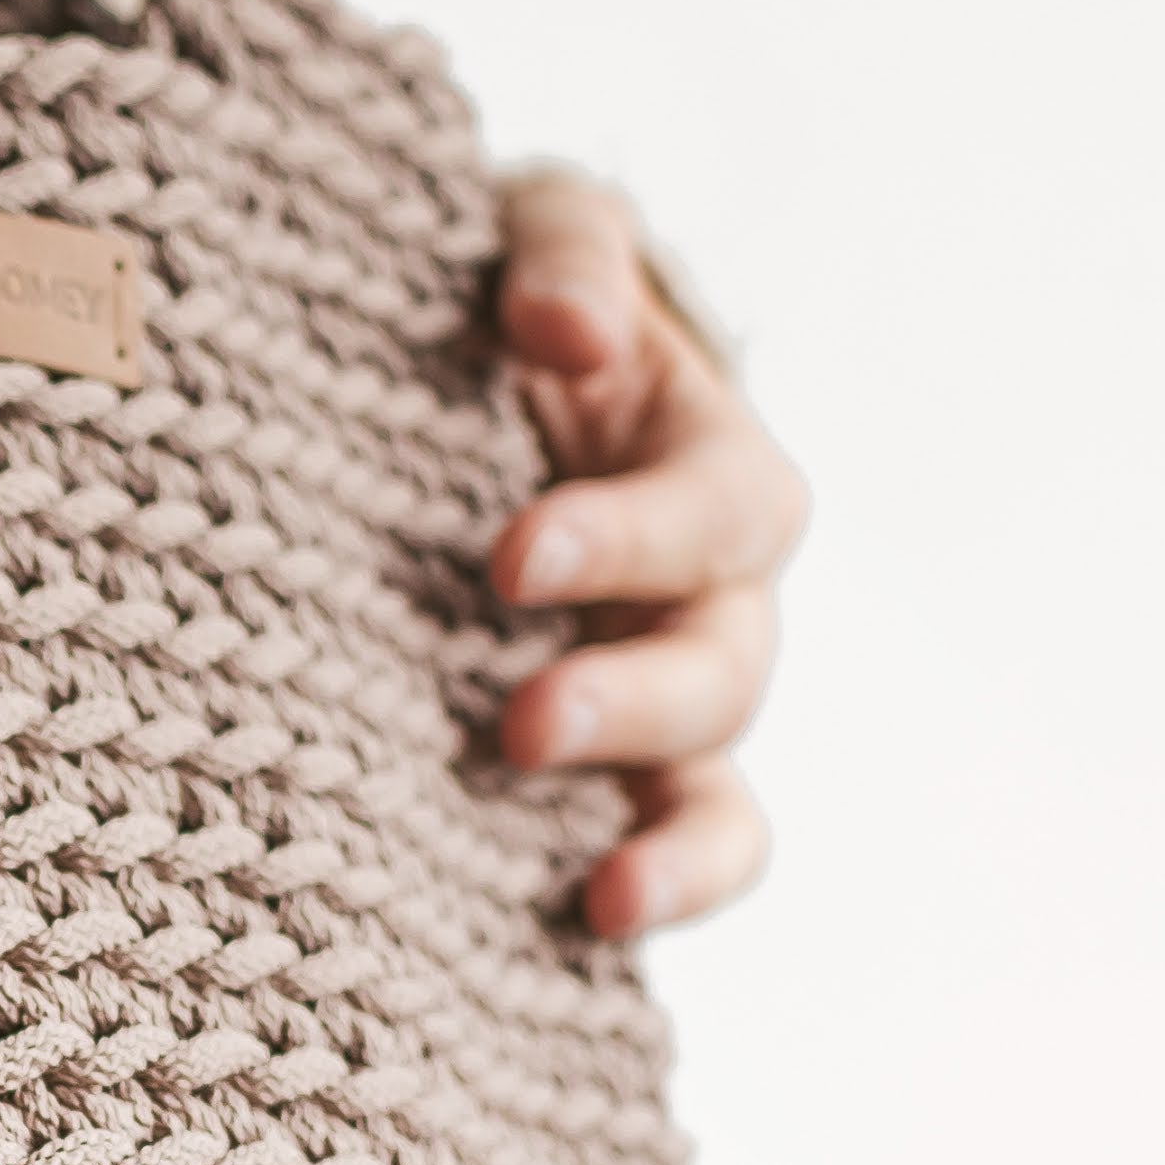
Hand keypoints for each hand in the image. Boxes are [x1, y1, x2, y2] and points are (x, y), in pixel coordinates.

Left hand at [485, 170, 809, 936]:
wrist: (441, 375)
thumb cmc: (503, 294)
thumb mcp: (535, 231)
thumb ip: (564, 254)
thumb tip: (566, 333)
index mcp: (702, 459)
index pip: (716, 510)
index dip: (631, 538)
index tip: (511, 554)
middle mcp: (705, 596)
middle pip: (722, 669)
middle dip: (628, 703)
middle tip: (517, 728)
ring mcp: (657, 698)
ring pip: (715, 789)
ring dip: (669, 844)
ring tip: (601, 896)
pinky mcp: (598, 775)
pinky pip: (666, 857)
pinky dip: (651, 900)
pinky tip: (581, 934)